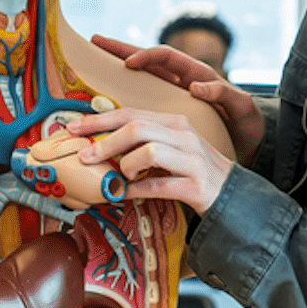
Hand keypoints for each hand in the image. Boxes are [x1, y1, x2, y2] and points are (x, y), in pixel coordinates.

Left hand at [68, 105, 234, 214]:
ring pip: (149, 152)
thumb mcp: (171, 147)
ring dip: (126, 166)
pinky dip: (138, 190)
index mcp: (175, 122)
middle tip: (85, 157)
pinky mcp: (196, 185)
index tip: (74, 128)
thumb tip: (101, 144)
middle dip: (105, 142)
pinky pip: (159, 185)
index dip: (99, 119)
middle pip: (137, 129)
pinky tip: (126, 193)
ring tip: (122, 176)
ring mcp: (192, 159)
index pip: (131, 113)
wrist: (232, 193)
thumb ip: (143, 141)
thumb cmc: (193, 170)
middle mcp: (184, 136)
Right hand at [93, 33, 263, 160]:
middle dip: (121, 49)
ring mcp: (174, 93)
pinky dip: (126, 90)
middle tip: (95, 41)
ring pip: (142, 73)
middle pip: (147, 58)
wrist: (250, 143)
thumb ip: (225, 95)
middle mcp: (182, 79)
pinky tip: (107, 93)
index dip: (147, 56)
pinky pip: (144, 94)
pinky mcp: (170, 107)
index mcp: (198, 74)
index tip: (128, 64)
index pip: (167, 56)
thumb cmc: (247, 125)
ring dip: (118, 65)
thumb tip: (199, 87)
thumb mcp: (242, 109)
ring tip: (94, 59)